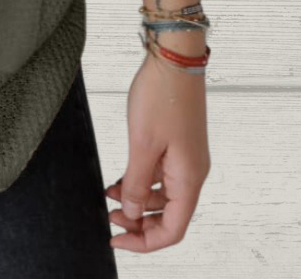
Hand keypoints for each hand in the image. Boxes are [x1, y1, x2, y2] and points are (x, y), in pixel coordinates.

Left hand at [105, 47, 211, 251]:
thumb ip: (137, 183)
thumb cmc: (162, 96)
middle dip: (139, 223)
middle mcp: (193, 172)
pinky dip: (141, 181)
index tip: (116, 240)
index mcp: (189, 178)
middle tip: (108, 219)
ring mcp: (186, 158)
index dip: (144, 242)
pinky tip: (120, 177)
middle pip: (170, 216)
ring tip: (108, 196)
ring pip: (164, 195)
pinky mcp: (178, 144)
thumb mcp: (142, 144)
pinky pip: (161, 175)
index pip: (172, 229)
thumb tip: (132, 214)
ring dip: (138, 201)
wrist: (175, 58)